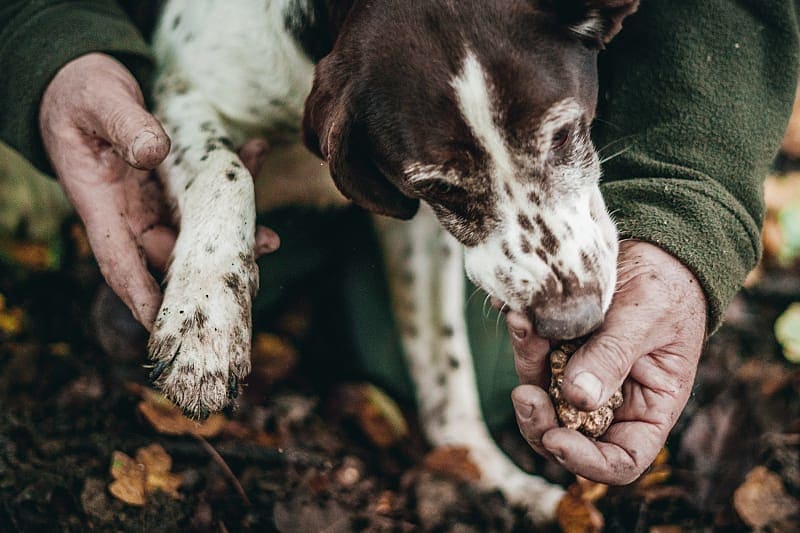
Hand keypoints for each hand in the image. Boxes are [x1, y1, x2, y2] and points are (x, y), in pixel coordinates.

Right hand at [40, 53, 277, 329]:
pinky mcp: (172, 186)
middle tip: (253, 270)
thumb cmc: (81, 95)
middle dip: (209, 270)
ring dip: (233, 231)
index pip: (120, 262)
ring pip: (196, 230)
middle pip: (170, 255)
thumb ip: (125, 126)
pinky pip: (206, 194)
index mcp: (101, 205)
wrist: (83, 83)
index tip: (167, 324)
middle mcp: (129, 213)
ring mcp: (153, 202)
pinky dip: (231, 181)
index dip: (142, 296)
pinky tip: (254, 154)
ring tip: (269, 237)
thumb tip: (154, 152)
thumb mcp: (99, 102)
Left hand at [508, 240, 706, 483]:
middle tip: (523, 394)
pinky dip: (524, 338)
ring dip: (527, 365)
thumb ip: (612, 357)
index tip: (556, 439)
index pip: (620, 460)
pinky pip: (534, 356)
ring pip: (542, 394)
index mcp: (648, 409)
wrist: (652, 248)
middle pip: (567, 435)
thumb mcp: (646, 319)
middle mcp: (611, 401)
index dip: (587, 461)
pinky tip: (517, 312)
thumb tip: (577, 399)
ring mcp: (580, 376)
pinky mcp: (558, 350)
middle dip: (539, 421)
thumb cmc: (667, 287)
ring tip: (522, 325)